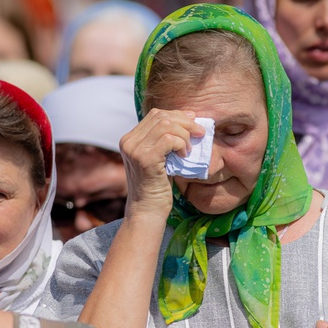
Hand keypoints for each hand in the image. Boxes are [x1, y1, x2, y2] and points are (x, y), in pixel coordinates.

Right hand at [119, 108, 204, 222]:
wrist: (147, 211)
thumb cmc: (157, 187)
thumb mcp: (160, 158)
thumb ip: (165, 139)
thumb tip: (188, 117)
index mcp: (130, 139)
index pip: (155, 115)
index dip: (177, 115)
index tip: (193, 121)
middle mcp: (128, 142)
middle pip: (161, 116)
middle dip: (185, 122)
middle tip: (199, 133)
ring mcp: (135, 150)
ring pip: (166, 125)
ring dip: (184, 135)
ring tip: (188, 150)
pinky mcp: (144, 159)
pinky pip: (169, 139)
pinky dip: (181, 144)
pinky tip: (183, 155)